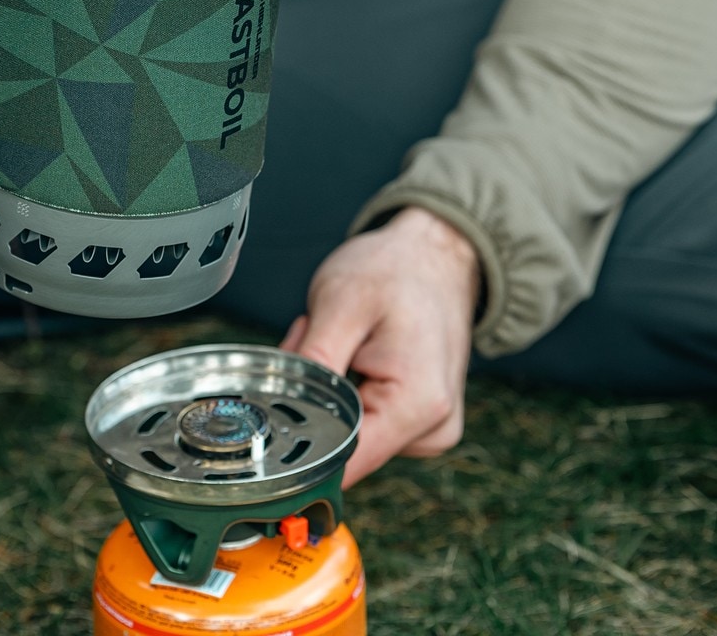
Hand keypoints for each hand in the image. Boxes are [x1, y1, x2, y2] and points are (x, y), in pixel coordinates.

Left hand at [282, 207, 480, 485]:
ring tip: (342, 336)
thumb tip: (280, 422)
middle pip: (339, 445)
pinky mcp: (421, 424)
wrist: (437, 253)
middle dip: (312, 397)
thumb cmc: (395, 268)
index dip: (295, 439)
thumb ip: (311, 368)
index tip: (279, 393)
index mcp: (418, 404)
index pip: (342, 462)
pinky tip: (356, 352)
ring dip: (327, 390)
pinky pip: (366, 423)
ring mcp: (430, 430)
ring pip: (346, 433)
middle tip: (315, 335)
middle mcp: (432, 428)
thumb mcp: (340, 304)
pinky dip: (347, 391)